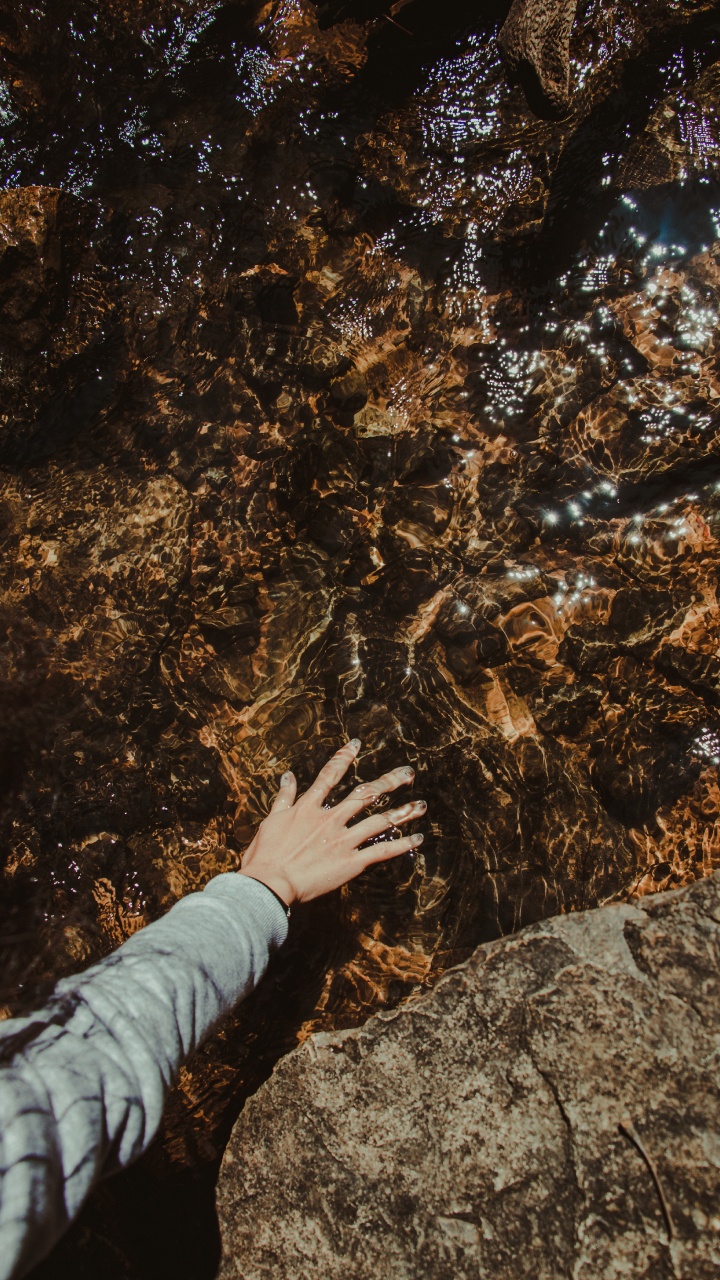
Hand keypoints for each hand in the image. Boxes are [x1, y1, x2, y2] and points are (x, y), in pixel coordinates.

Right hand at [238, 740, 425, 906]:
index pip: (330, 776)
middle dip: (389, 782)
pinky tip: (417, 838)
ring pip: (379, 821)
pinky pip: (381, 851)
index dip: (344, 758)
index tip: (356, 745)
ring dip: (402, 811)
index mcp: (309, 807)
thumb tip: (287, 775)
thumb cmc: (265, 855)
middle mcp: (330, 819)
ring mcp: (343, 840)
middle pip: (365, 794)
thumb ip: (284, 796)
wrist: (270, 883)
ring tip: (421, 804)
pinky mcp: (351, 862)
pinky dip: (401, 844)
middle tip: (408, 773)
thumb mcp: (271, 819)